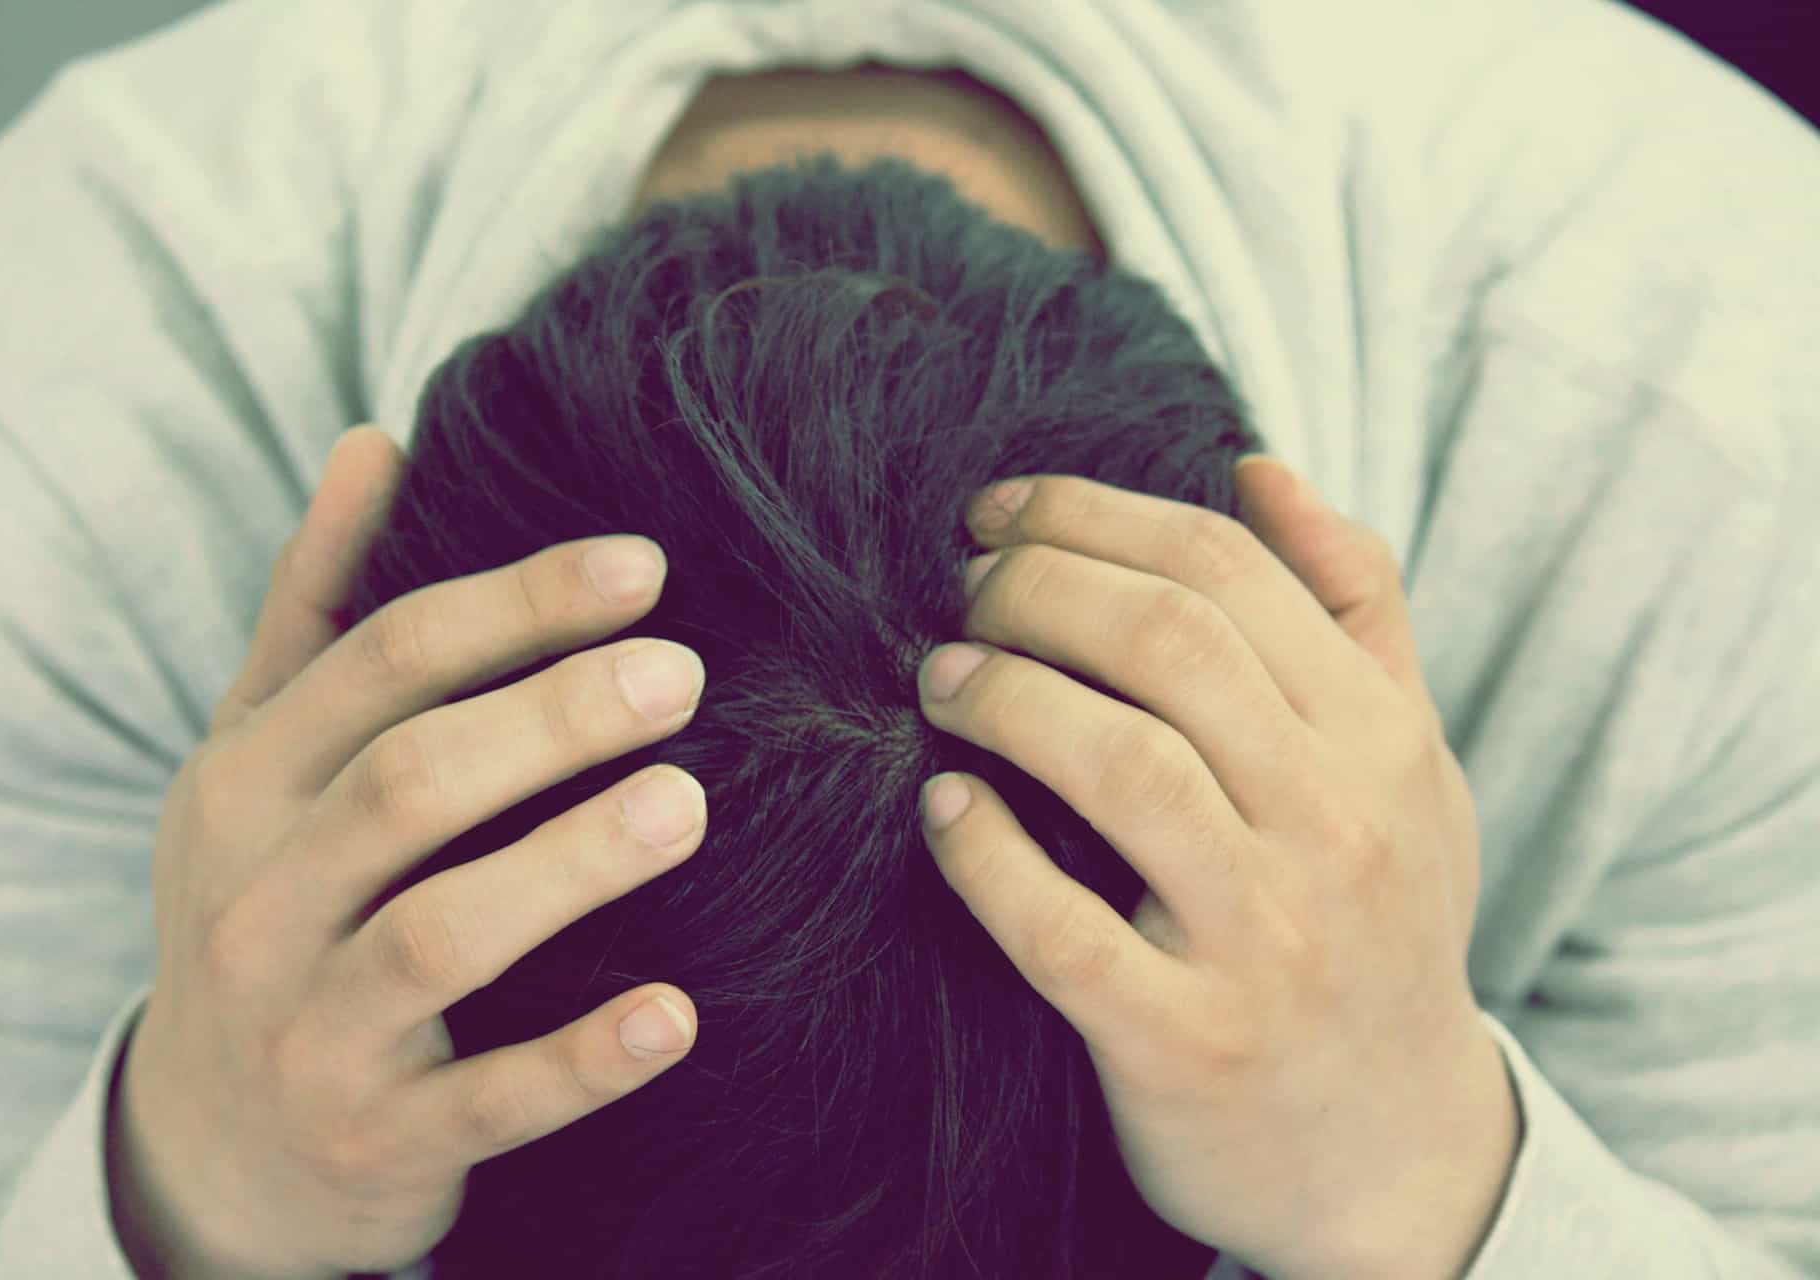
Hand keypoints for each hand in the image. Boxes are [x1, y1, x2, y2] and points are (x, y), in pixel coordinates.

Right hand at [110, 426, 708, 1279]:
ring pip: (441, 934)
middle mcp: (256, 899)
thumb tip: (371, 441)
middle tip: (685, 676)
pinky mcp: (374, 1140)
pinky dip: (580, 1060)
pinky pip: (486, 1100)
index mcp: (242, 782)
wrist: (207, 1142)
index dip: (516, 605)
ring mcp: (308, 1029)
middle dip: (552, 718)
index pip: (382, 663)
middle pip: (411, 782)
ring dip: (570, 864)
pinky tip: (676, 1015)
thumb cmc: (267, 903)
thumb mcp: (258, 756)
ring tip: (689, 805)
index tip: (647, 568)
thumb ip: (314, 606)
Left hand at [913, 462, 1517, 1279]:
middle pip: (1168, 644)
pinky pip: (1063, 930)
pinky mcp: (1187, 1041)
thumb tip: (1260, 468)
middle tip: (960, 589)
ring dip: (1003, 698)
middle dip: (1037, 587)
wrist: (1399, 1152)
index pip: (1228, 571)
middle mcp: (1337, 826)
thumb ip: (1354, 607)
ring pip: (1121, 767)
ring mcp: (1267, 939)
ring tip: (938, 677)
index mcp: (1381, 739)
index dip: (1093, 514)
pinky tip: (941, 810)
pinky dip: (986, 857)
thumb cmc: (1382, 922)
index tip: (998, 512)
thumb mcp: (1412, 761)